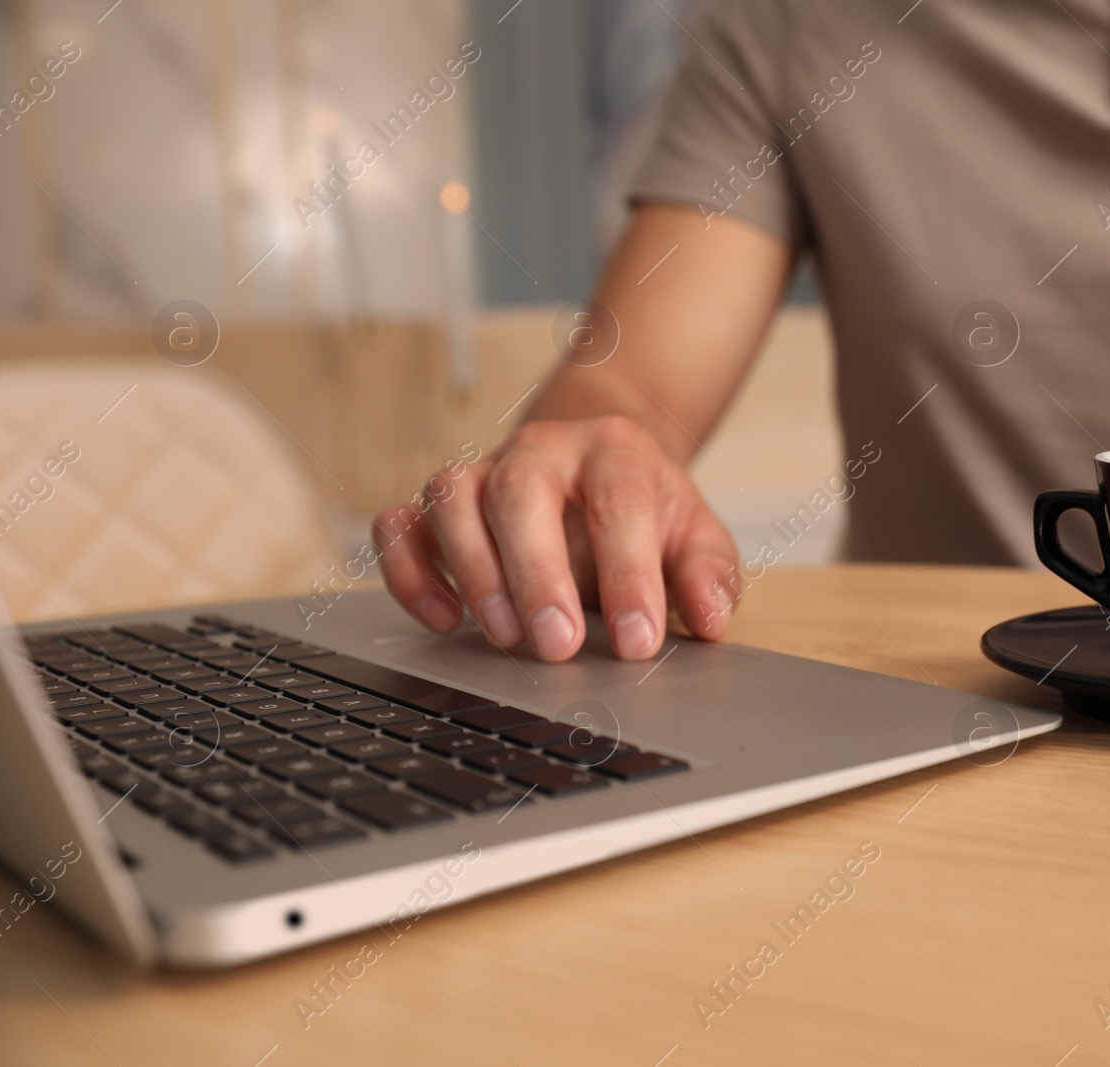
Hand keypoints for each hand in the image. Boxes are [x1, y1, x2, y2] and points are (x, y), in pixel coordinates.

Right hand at [374, 416, 739, 660]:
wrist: (600, 459)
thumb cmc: (645, 509)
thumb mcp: (695, 535)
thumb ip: (708, 575)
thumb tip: (710, 620)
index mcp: (613, 451)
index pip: (619, 502)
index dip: (629, 574)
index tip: (639, 641)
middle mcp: (540, 450)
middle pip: (521, 492)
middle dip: (538, 573)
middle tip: (559, 644)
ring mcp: (482, 471)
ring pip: (452, 500)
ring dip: (473, 572)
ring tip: (506, 637)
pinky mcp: (437, 503)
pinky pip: (398, 524)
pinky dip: (409, 571)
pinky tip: (444, 620)